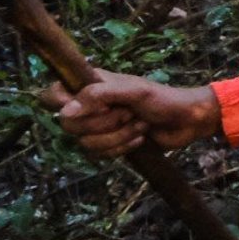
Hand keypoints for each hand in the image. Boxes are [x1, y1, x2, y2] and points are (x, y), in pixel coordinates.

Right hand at [46, 71, 219, 156]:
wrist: (187, 121)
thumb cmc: (163, 99)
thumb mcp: (133, 91)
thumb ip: (98, 96)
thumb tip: (65, 112)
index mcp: (89, 85)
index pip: (50, 95)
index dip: (63, 104)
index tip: (92, 105)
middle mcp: (88, 105)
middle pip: (68, 125)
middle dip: (104, 123)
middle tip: (128, 112)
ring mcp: (98, 126)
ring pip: (85, 143)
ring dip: (117, 136)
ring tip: (139, 124)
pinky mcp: (109, 144)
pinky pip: (99, 155)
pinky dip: (122, 147)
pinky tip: (140, 137)